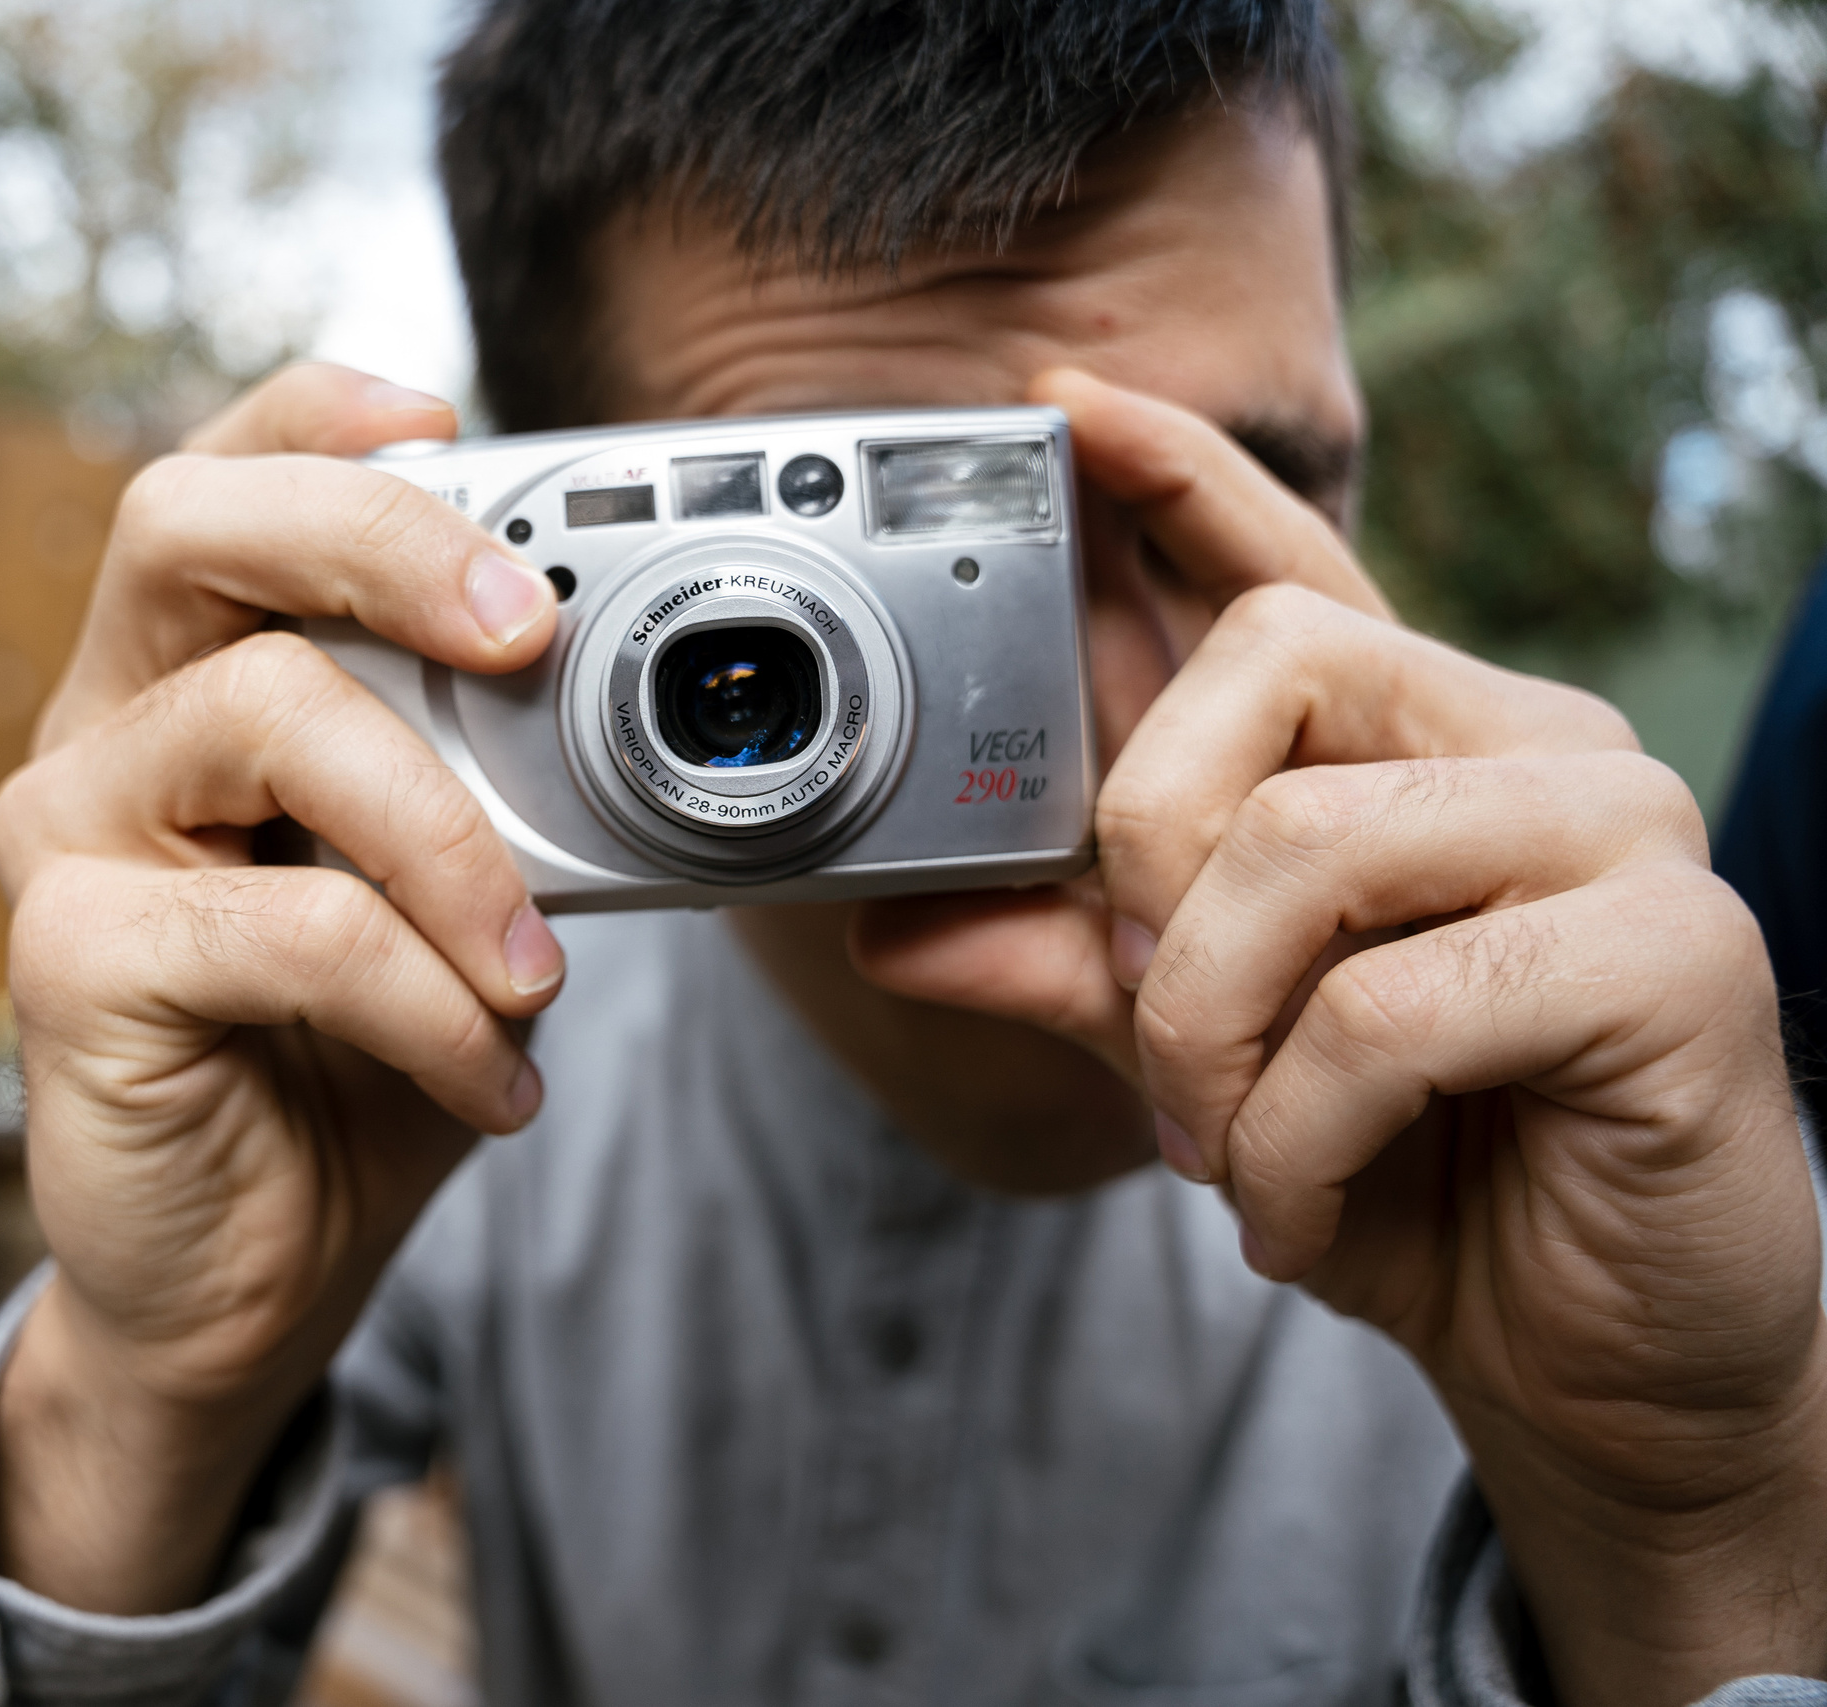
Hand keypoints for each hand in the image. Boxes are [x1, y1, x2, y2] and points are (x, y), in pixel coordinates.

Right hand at [0, 364, 565, 1613]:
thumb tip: (631, 698)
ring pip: (263, 717)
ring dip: (454, 837)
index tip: (457, 421)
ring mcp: (68, 838)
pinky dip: (430, 998)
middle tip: (529, 631)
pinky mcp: (68, 964)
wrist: (246, 1282)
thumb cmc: (350, 1069)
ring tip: (539, 972)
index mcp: (190, 677)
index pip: (218, 479)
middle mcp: (105, 727)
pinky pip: (294, 927)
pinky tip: (493, 1080)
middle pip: (182, 524)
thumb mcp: (453, 899)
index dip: (319, 418)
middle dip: (381, 538)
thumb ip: (499, 787)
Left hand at [860, 371, 1822, 1702]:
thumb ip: (1075, 967)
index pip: (1292, 572)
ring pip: (1306, 844)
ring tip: (1235, 1152)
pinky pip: (1392, 1002)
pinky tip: (1313, 1210)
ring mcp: (1617, 832)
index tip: (1057, 400)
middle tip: (1160, 1033)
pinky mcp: (1673, 952)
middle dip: (1146, 866)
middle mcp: (1530, 747)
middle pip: (1266, 671)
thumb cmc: (1421, 1180)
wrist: (1600, 1362)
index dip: (1173, 476)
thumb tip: (897, 926)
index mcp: (1424, 745)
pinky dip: (1304, 1133)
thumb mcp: (1211, 1060)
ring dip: (1214, 1036)